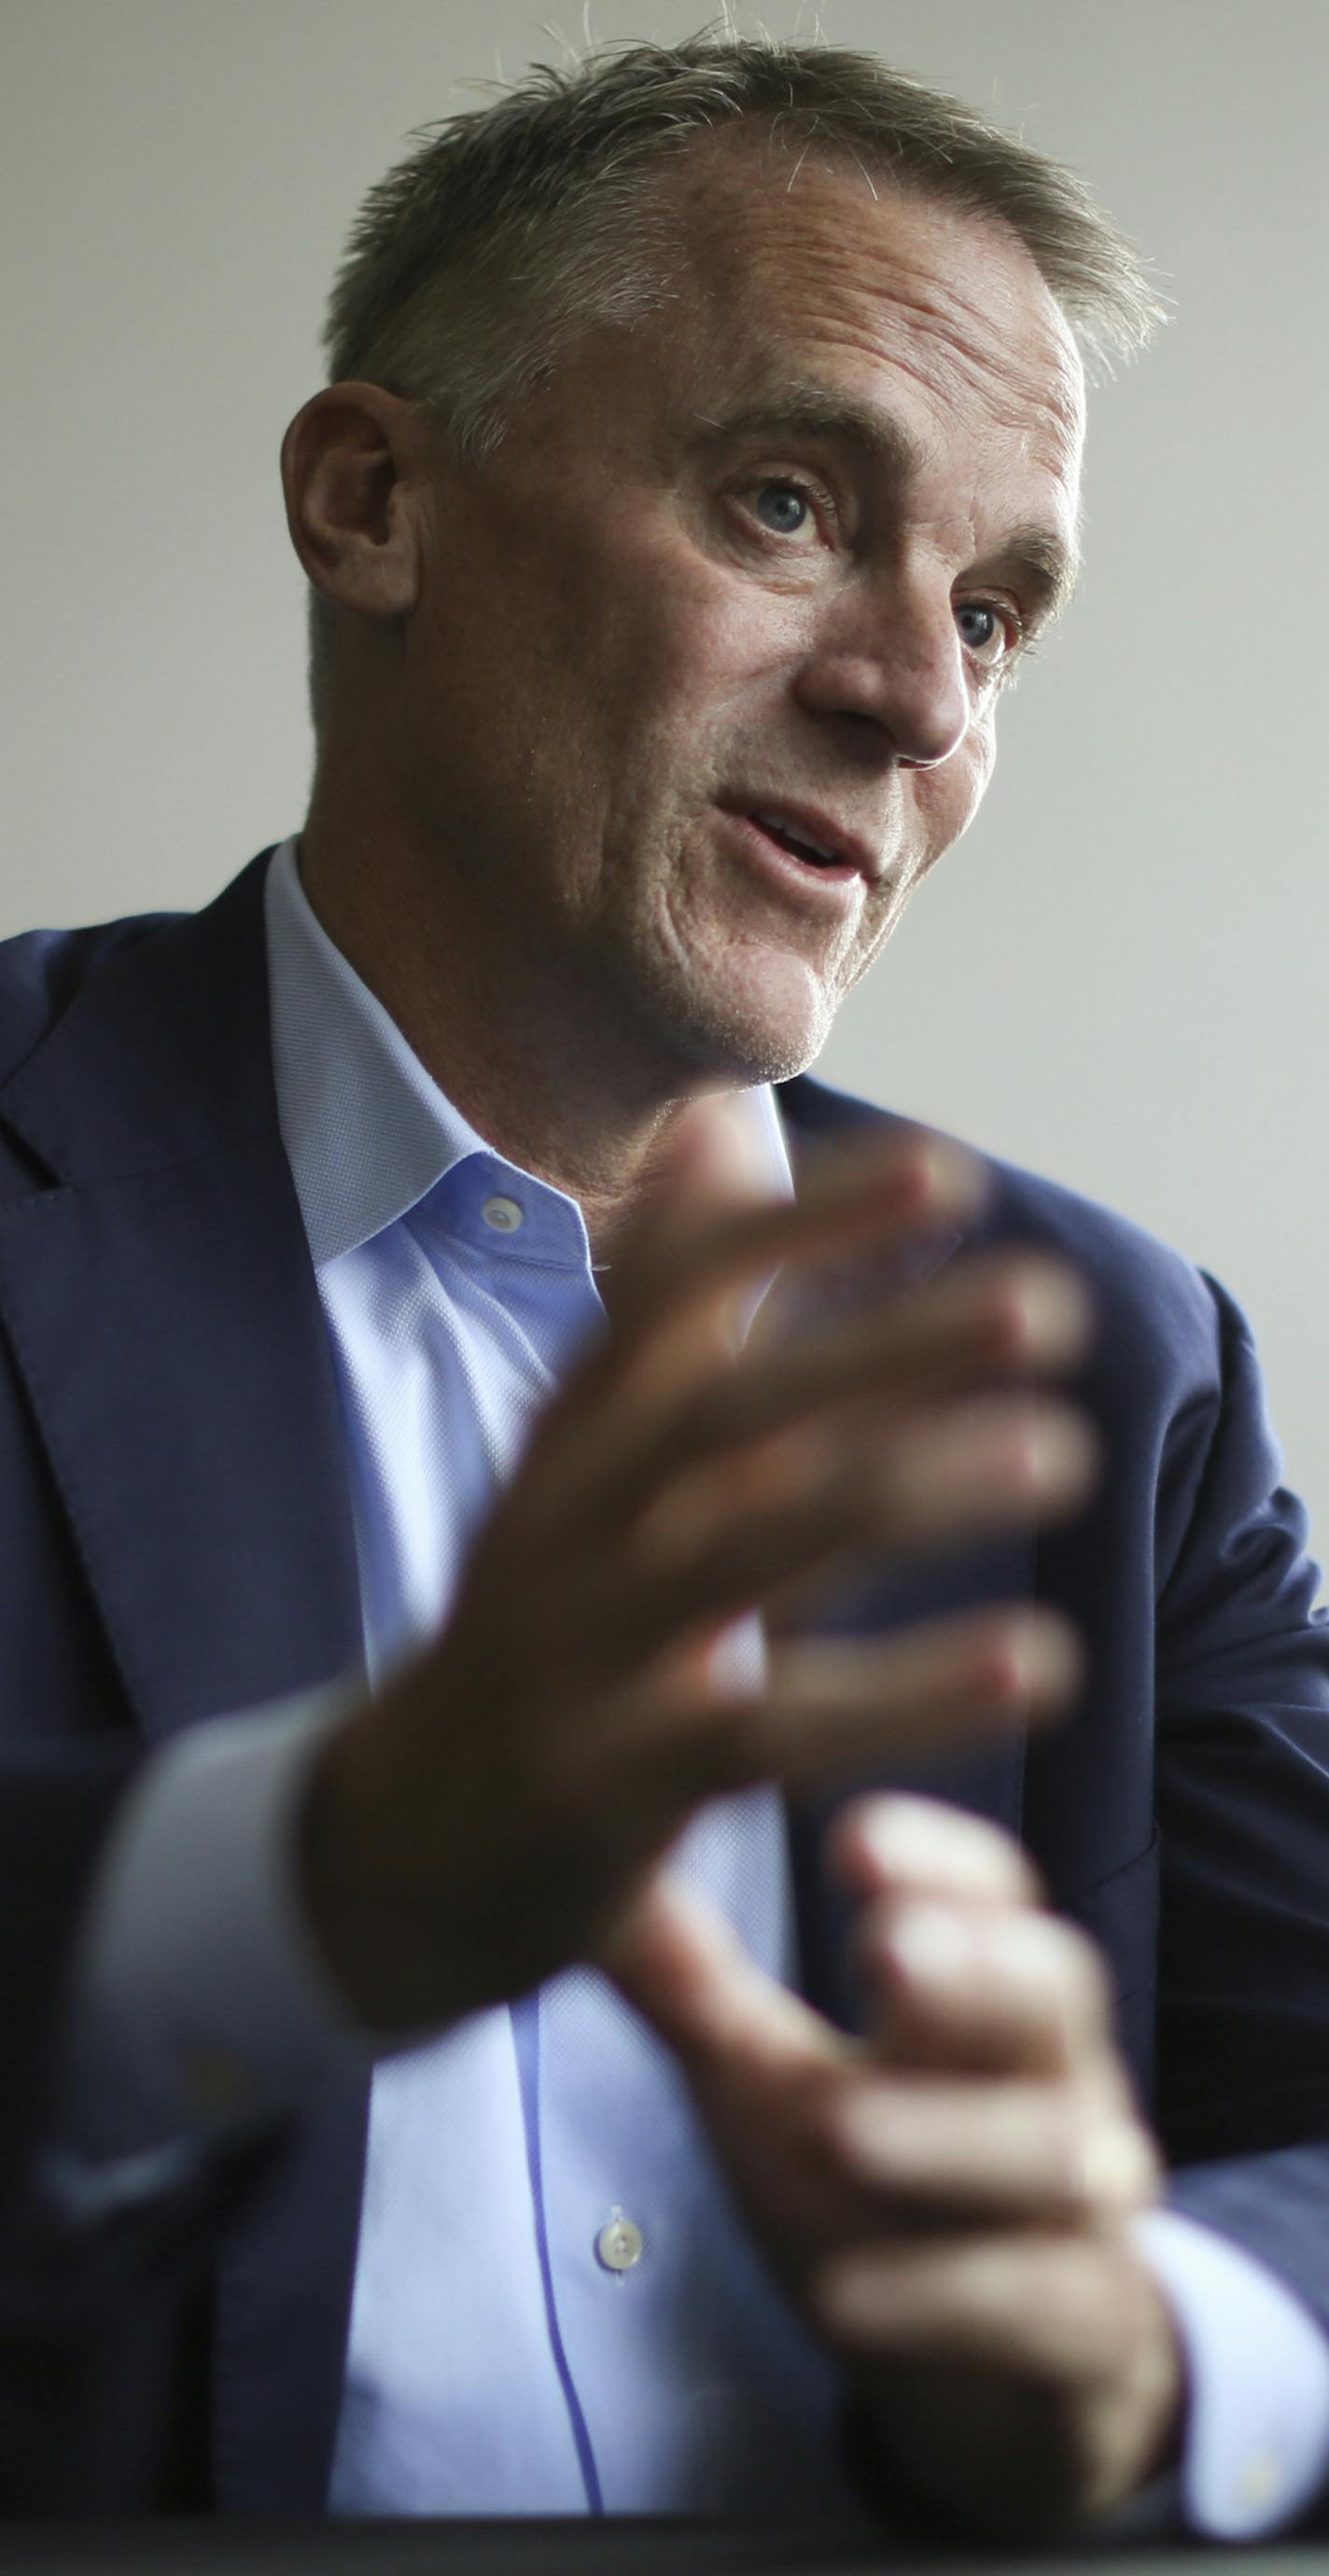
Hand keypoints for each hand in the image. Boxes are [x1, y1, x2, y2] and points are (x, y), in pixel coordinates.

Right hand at [299, 1114, 1094, 2031]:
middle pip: (724, 1409)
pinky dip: (905, 1693)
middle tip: (1040, 1302)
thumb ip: (674, 1312)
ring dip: (907, 1491)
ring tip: (1059, 1454)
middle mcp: (571, 1520)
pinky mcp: (617, 1774)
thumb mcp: (596, 1456)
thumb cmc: (551, 1622)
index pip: (673, 1292)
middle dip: (882, 1345)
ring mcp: (584, 1644)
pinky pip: (774, 1727)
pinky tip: (1030, 1661)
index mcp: (577, 1436)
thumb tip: (718, 1127)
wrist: (400, 1834)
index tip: (943, 1173)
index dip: (802, 1225)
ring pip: (750, 1548)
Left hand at [609, 1797, 1183, 2538]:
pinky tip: (844, 2299)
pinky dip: (940, 2300)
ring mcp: (1083, 2210)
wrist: (1003, 2387)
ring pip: (1055, 2153)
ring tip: (833, 2131)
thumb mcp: (777, 2087)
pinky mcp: (1089, 2333)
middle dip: (974, 1970)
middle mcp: (1051, 2081)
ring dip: (942, 2137)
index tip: (852, 1845)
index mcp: (980, 1998)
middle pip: (1052, 1994)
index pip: (991, 1896)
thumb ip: (699, 1992)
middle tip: (884, 1951)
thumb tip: (610, 1879)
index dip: (937, 1864)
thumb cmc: (884, 2189)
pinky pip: (1038, 2307)